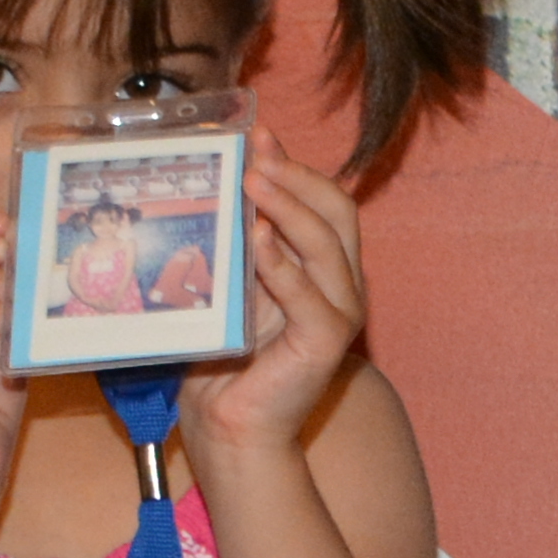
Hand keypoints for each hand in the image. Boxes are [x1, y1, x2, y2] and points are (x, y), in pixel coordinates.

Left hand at [172, 152, 370, 466]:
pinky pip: (311, 296)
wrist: (229, 422)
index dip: (295, 165)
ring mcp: (338, 314)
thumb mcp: (229, 282)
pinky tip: (257, 239)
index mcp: (322, 265)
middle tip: (255, 154)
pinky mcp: (325, 344)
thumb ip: (236, 240)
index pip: (324, 200)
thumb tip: (217, 182)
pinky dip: (284, 265)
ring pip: (327, 244)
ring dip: (289, 207)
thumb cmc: (222, 356)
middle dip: (296, 176)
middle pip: (337, 211)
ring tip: (252, 182)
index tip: (258, 135)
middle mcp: (340, 284)